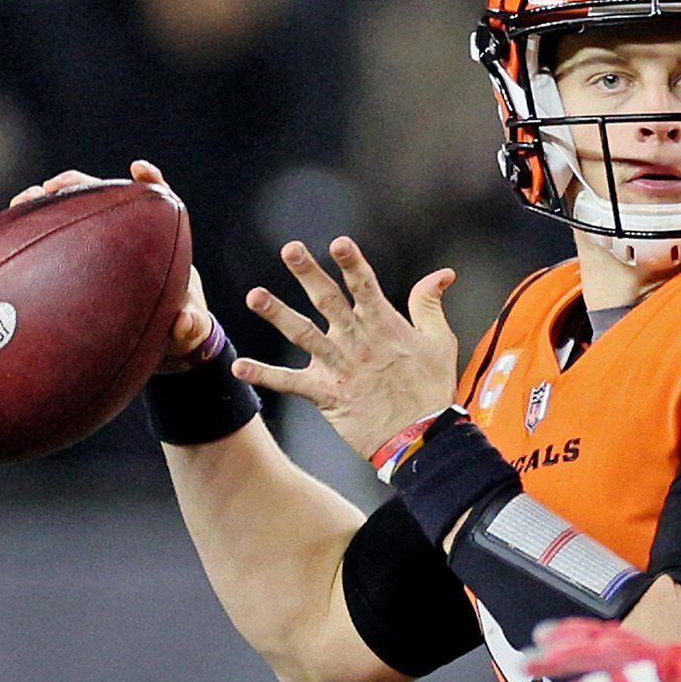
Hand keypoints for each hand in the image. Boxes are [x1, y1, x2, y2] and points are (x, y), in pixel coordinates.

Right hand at [12, 161, 216, 370]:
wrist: (160, 342)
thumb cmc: (180, 326)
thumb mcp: (190, 329)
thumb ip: (192, 326)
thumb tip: (184, 322)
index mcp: (160, 241)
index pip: (156, 200)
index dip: (149, 182)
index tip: (138, 169)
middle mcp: (128, 234)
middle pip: (104, 196)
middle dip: (78, 184)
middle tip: (53, 185)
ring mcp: (101, 245)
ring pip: (75, 212)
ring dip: (49, 201)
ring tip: (24, 199)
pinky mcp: (79, 260)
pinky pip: (56, 238)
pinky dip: (35, 228)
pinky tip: (12, 228)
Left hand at [232, 236, 457, 458]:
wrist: (423, 438)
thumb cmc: (432, 390)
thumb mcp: (440, 343)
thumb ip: (430, 304)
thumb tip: (442, 273)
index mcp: (384, 325)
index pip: (366, 285)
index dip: (352, 263)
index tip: (338, 242)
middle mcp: (358, 341)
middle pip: (329, 300)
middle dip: (308, 273)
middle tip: (289, 249)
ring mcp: (340, 367)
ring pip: (304, 334)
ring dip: (278, 315)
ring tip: (254, 295)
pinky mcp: (327, 394)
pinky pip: (290, 383)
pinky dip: (264, 375)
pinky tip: (238, 366)